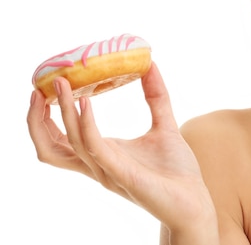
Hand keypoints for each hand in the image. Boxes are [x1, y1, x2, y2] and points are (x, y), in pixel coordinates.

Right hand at [27, 63, 216, 236]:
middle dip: (38, 119)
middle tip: (39, 88)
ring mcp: (108, 171)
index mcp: (104, 154)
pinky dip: (87, 125)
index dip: (46, 118)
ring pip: (70, 144)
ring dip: (63, 113)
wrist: (196, 201)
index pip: (61, 139)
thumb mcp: (165, 125)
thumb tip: (151, 64)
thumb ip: (156, 97)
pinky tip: (86, 102)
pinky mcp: (122, 174)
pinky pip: (96, 148)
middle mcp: (99, 164)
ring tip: (63, 85)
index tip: (45, 89)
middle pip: (51, 147)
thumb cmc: (177, 171)